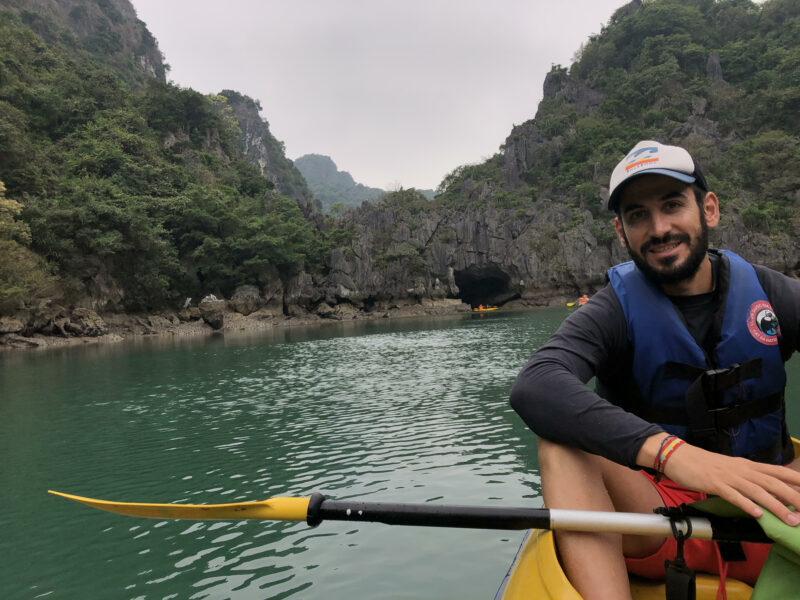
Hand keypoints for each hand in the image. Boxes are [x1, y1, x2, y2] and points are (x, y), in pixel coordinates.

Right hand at [663, 442, 799, 525]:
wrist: (678, 456)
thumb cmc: (705, 464)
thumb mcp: (732, 469)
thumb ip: (749, 478)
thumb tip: (769, 492)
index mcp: (748, 465)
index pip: (779, 471)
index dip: (797, 480)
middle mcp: (742, 470)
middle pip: (774, 483)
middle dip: (794, 497)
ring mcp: (729, 476)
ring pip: (757, 491)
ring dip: (776, 506)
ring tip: (791, 520)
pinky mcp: (714, 483)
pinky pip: (733, 495)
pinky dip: (747, 504)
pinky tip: (758, 514)